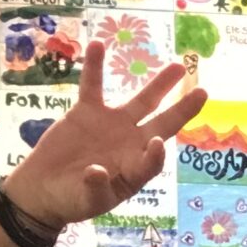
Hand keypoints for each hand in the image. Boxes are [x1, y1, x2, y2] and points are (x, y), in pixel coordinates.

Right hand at [1, 44, 205, 228]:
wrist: (44, 188)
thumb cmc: (71, 200)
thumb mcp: (86, 201)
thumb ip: (96, 188)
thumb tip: (98, 171)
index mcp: (135, 169)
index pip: (153, 160)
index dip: (156, 154)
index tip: (157, 143)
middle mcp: (131, 144)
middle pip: (163, 123)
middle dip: (182, 109)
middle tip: (203, 92)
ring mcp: (112, 124)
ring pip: (141, 101)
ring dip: (159, 84)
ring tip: (178, 66)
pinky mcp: (87, 112)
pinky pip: (92, 86)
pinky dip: (94, 67)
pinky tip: (98, 44)